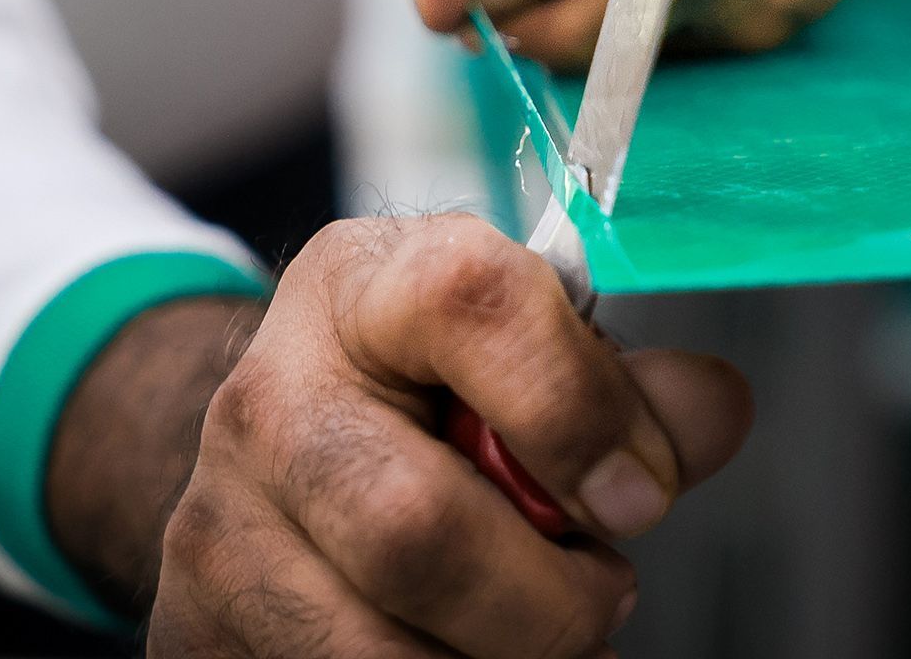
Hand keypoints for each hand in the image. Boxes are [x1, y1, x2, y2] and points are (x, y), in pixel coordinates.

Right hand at [48, 213, 751, 657]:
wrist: (282, 438)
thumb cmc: (426, 385)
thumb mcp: (523, 345)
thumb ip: (630, 382)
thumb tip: (712, 410)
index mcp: (366, 288)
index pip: (470, 302)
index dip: (576, 406)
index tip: (640, 491)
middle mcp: (269, 397)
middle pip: (416, 528)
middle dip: (547, 601)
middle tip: (596, 592)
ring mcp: (218, 521)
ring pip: (382, 652)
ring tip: (527, 621)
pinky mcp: (198, 628)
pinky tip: (459, 643)